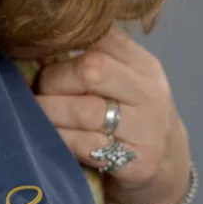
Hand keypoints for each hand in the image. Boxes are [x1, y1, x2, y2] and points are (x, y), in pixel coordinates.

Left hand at [34, 24, 191, 203]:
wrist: (168, 168)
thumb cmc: (130, 115)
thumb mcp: (122, 80)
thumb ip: (91, 58)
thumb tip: (34, 44)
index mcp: (143, 64)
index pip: (103, 35)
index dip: (63, 40)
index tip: (35, 49)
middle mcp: (150, 93)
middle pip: (92, 70)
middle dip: (53, 79)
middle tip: (36, 89)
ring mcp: (149, 129)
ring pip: (86, 110)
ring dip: (50, 111)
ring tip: (35, 111)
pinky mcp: (140, 162)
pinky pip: (87, 145)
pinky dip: (60, 138)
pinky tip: (50, 136)